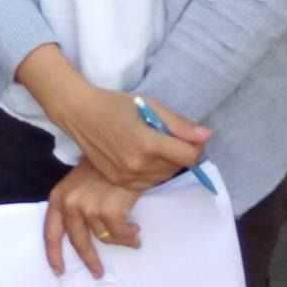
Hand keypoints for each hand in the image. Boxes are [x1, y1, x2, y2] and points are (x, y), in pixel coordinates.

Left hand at [44, 167, 143, 278]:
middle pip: (78, 242)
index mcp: (59, 197)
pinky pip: (120, 235)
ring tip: (130, 232)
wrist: (124, 150)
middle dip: (90, 260)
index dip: (53, 254)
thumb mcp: (81, 182)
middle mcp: (70, 204)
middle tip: (97, 272)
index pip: (51, 232)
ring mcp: (89, 208)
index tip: (59, 270)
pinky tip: (135, 230)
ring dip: (120, 239)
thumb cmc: (105, 165)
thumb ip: (77, 205)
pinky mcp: (109, 211)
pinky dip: (130, 236)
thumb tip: (84, 233)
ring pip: (104, 238)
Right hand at [55, 88, 207, 191]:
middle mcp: (139, 165)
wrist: (79, 114)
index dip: (195, 146)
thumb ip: (179, 124)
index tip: (188, 136)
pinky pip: (147, 183)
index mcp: (148, 143)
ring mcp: (127, 177)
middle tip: (165, 136)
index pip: (189, 156)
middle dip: (178, 152)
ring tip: (150, 145)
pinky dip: (150, 171)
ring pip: (163, 176)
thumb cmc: (114, 104)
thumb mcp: (149, 105)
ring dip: (165, 163)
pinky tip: (140, 155)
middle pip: (177, 167)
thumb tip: (207, 135)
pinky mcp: (119, 182)